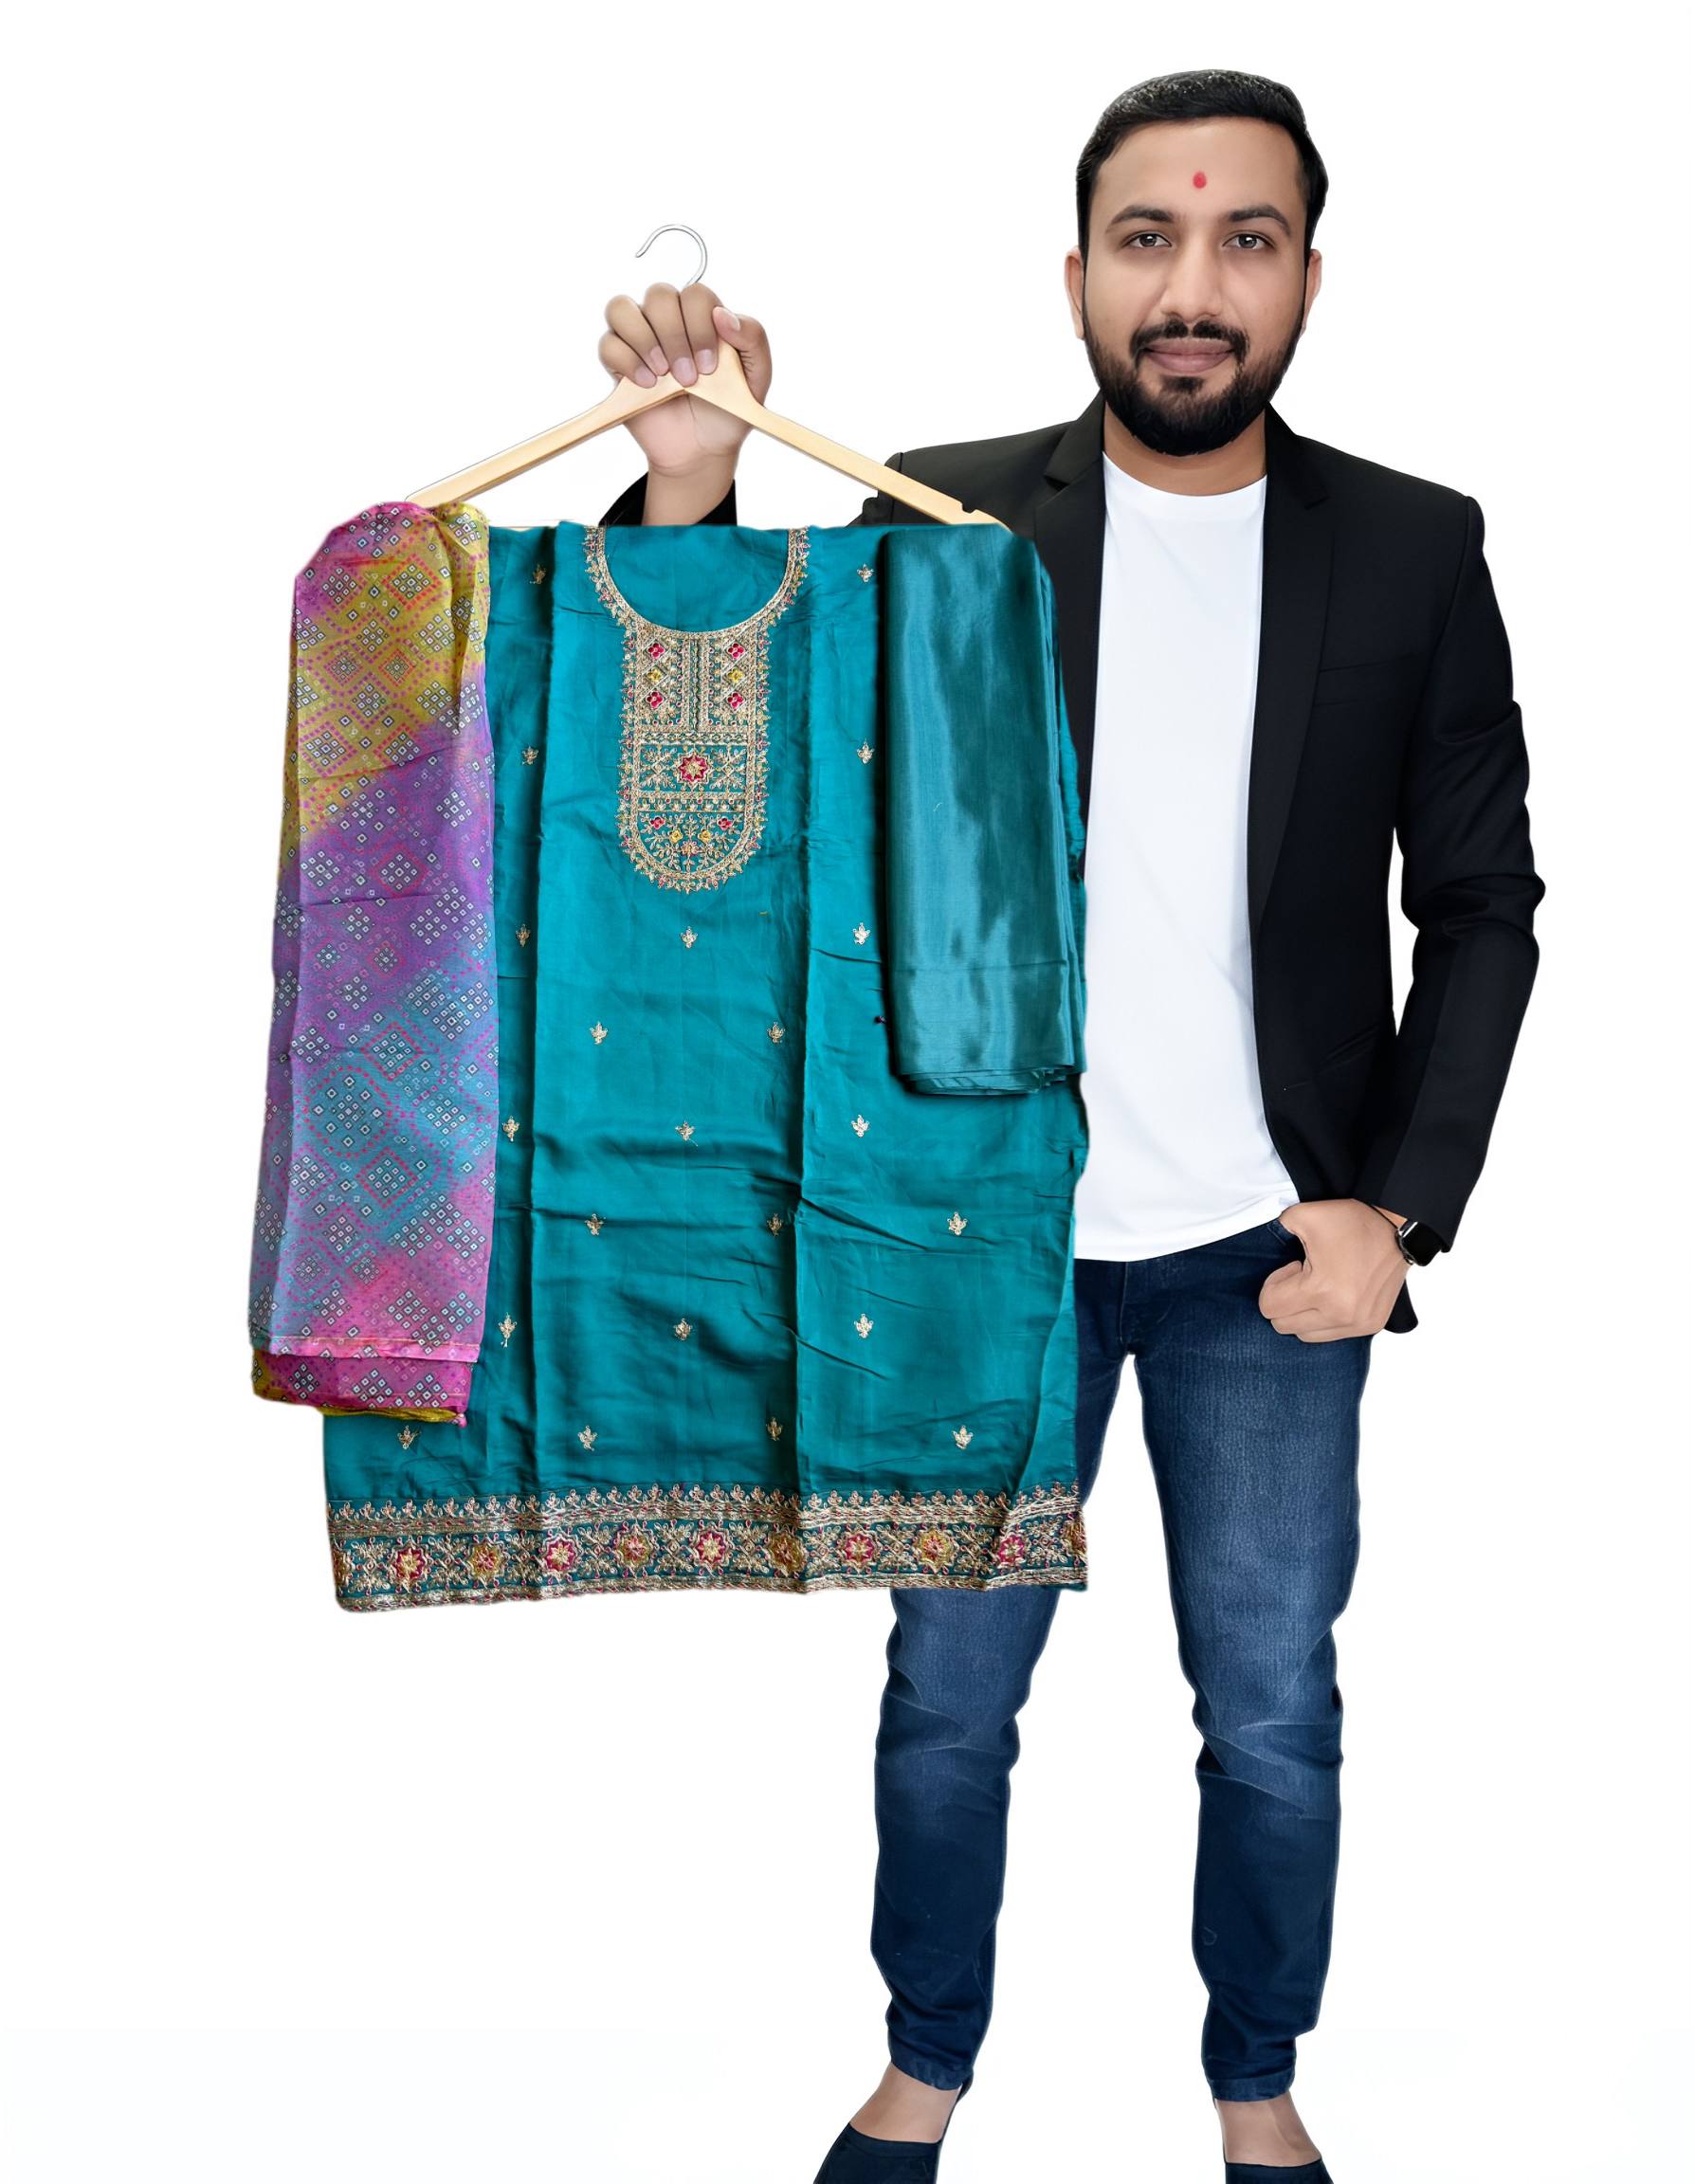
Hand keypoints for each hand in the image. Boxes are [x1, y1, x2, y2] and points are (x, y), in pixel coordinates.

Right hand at [598, 284, 771, 481]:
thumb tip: (723, 314)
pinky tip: (647, 385)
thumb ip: (753, 338)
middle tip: (688, 378)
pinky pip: (608, 344)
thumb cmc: (728, 411)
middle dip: (675, 336)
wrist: (702, 452)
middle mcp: (668, 321)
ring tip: (662, 375)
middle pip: (659, 295)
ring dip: (644, 340)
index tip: (710, 366)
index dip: (700, 325)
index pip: (695, 294)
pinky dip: (626, 361)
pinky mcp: (618, 364)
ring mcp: (640, 340)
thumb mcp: (757, 377)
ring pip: (622, 308)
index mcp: (702, 317)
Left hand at [1258, 1198, 1406, 1341]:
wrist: (1398, 1229)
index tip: (1292, 1268)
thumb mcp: (1303, 1215)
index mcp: (1321, 1290)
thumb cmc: (1352, 1223)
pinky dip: (1324, 1319)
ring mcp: (1357, 1323)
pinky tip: (1334, 1295)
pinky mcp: (1370, 1326)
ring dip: (1303, 1314)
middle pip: (1283, 1326)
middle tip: (1303, 1277)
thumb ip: (1275, 1229)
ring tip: (1320, 1287)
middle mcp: (1340, 1314)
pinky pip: (1331, 1335)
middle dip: (1285, 1301)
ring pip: (1306, 1336)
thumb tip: (1267, 1244)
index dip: (1273, 1285)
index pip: (1269, 1308)